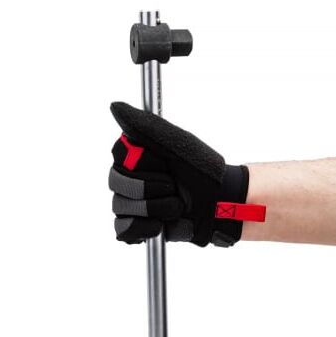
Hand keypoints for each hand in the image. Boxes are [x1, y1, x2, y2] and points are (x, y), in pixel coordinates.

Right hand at [109, 102, 261, 246]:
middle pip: (118, 186)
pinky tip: (160, 225)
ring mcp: (131, 203)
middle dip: (152, 189)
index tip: (166, 166)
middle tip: (174, 187)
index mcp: (135, 155)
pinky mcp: (138, 226)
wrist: (220, 203)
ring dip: (156, 209)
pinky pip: (124, 229)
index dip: (145, 168)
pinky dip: (142, 229)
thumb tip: (115, 107)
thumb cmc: (203, 172)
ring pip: (122, 208)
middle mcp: (128, 177)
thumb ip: (144, 126)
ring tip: (177, 207)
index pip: (119, 161)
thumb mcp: (176, 142)